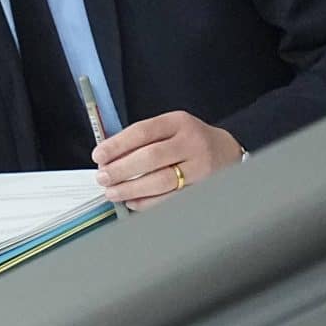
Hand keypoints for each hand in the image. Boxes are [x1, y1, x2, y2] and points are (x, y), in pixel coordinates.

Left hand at [92, 111, 243, 207]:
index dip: (117, 145)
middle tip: (102, 178)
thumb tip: (106, 158)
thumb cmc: (187, 141)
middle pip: (150, 157)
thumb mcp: (169, 129)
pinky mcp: (201, 188)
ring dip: (130, 189)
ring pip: (160, 181)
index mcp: (178, 122)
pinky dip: (145, 203)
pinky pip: (168, 199)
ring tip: (112, 192)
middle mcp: (191, 142)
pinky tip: (131, 202)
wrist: (226, 152)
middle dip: (121, 170)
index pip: (143, 132)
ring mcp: (199, 166)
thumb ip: (140, 140)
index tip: (98, 156)